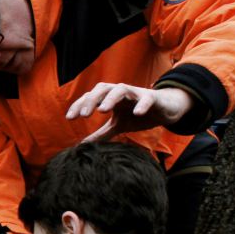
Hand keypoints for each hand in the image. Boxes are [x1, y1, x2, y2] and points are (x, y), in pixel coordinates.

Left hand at [65, 83, 193, 141]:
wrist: (165, 109)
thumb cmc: (139, 114)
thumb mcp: (118, 125)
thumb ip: (102, 133)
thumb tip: (83, 145)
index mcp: (110, 98)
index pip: (91, 97)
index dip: (79, 105)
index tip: (69, 117)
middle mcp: (121, 92)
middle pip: (102, 89)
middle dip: (91, 100)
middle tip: (84, 115)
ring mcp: (137, 93)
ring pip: (121, 89)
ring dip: (110, 98)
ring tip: (102, 110)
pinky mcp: (152, 98)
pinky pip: (146, 99)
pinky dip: (141, 105)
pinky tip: (136, 113)